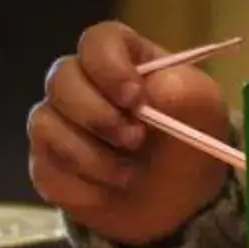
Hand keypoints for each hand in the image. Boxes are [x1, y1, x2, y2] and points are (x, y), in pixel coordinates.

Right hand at [26, 21, 234, 246]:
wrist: (176, 205)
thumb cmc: (188, 143)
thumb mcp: (203, 111)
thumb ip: (183, 91)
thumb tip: (151, 91)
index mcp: (121, 58)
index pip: (98, 41)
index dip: (109, 66)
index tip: (135, 98)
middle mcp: (81, 83)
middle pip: (61, 79)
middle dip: (97, 116)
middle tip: (135, 141)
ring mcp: (59, 122)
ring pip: (46, 124)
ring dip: (91, 156)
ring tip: (129, 174)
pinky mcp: (48, 161)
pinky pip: (45, 166)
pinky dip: (80, 185)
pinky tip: (108, 191)